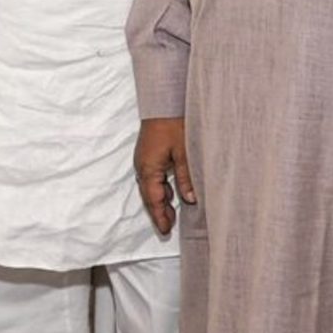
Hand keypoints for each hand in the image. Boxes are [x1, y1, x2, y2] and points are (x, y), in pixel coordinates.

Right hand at [133, 117, 194, 236]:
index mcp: (149, 168)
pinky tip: (170, 192)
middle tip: (167, 228)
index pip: (154, 199)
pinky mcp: (149, 153)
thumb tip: (189, 199)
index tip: (165, 230)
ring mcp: (144, 159)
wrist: (164, 101)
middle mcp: (143, 166)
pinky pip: (152, 176)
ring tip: (170, 215)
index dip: (160, 216)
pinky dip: (160, 188)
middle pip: (149, 195)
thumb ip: (186, 177)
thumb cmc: (174, 123)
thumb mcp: (185, 152)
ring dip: (160, 200)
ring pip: (151, 186)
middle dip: (158, 212)